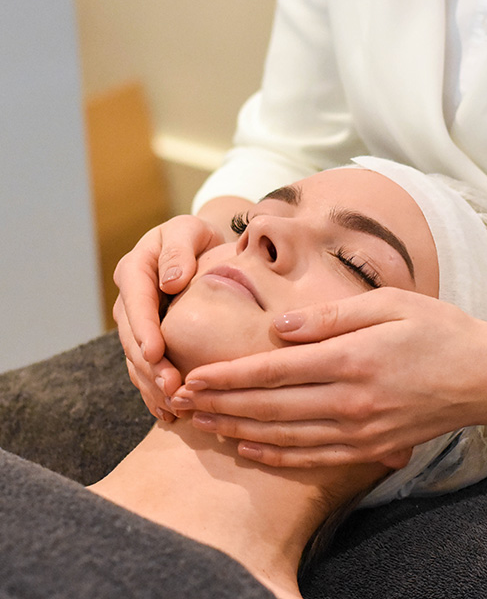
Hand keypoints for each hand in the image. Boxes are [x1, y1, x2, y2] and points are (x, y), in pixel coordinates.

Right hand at [113, 215, 224, 419]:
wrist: (200, 249)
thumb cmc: (197, 237)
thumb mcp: (189, 230)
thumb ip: (179, 249)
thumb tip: (170, 282)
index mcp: (135, 269)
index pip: (136, 300)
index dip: (143, 328)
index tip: (156, 352)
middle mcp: (130, 298)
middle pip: (132, 336)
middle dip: (149, 365)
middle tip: (171, 389)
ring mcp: (136, 321)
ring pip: (136, 358)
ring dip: (151, 384)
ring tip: (172, 408)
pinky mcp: (148, 338)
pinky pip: (145, 366)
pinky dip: (154, 390)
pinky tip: (168, 412)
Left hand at [169, 288, 486, 467]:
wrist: (483, 376)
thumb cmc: (438, 330)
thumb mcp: (390, 305)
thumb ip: (330, 317)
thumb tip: (279, 328)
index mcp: (351, 359)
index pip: (274, 370)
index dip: (229, 375)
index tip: (194, 376)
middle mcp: (350, 401)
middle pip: (270, 406)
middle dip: (221, 404)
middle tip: (183, 402)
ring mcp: (359, 430)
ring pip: (284, 436)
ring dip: (239, 431)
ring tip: (204, 425)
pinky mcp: (369, 447)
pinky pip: (312, 457)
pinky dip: (276, 455)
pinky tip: (250, 450)